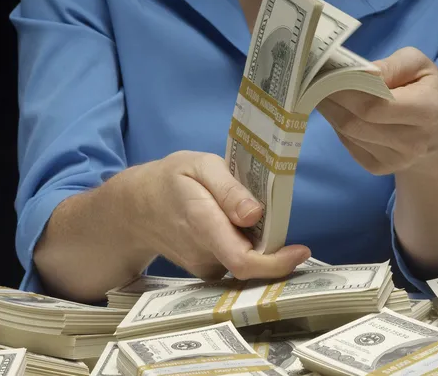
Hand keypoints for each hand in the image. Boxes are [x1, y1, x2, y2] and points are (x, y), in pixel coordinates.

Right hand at [127, 150, 310, 280]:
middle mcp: (204, 253)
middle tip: (273, 214)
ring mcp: (204, 266)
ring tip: (243, 213)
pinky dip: (245, 245)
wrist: (136, 209)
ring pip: (246, 260)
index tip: (300, 251)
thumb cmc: (170, 180)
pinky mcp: (206, 270)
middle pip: (252, 260)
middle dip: (273, 243)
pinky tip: (233, 225)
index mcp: (203, 224)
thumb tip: (255, 214)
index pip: (243, 260)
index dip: (276, 262)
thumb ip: (228, 189)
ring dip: (258, 241)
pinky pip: (236, 261)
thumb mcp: (199, 166)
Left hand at [318, 46, 437, 175]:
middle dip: (330, 99)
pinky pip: (349, 144)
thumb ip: (391, 65)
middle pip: (356, 121)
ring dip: (330, 111)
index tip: (327, 73)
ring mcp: (395, 160)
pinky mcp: (379, 168)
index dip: (345, 90)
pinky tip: (340, 111)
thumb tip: (359, 72)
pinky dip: (339, 126)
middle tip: (314, 80)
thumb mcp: (420, 66)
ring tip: (321, 92)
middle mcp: (412, 141)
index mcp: (427, 110)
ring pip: (348, 133)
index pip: (374, 104)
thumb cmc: (428, 92)